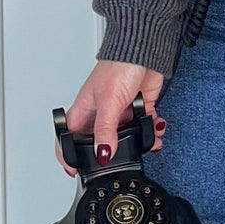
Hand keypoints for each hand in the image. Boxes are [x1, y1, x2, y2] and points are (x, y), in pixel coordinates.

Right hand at [56, 58, 168, 176]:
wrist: (145, 51)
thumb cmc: (119, 66)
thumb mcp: (108, 103)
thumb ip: (105, 131)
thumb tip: (102, 155)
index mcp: (83, 111)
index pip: (69, 139)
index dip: (69, 157)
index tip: (77, 172)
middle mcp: (100, 113)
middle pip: (100, 143)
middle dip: (112, 154)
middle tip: (122, 160)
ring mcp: (120, 112)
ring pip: (126, 138)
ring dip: (138, 143)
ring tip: (147, 143)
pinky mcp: (138, 109)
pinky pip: (143, 128)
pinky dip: (151, 131)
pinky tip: (155, 128)